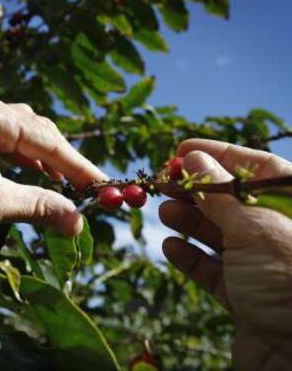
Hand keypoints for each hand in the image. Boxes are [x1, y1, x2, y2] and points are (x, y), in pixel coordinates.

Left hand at [0, 95, 106, 236]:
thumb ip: (39, 207)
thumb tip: (78, 222)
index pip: (48, 140)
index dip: (79, 165)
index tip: (103, 184)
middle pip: (40, 132)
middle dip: (65, 161)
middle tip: (88, 186)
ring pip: (26, 136)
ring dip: (48, 159)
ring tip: (68, 182)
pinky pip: (9, 142)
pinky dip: (28, 159)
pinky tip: (39, 174)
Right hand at [159, 139, 291, 369]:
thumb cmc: (288, 281)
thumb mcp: (253, 228)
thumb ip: (219, 193)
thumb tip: (193, 158)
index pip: (256, 169)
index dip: (218, 155)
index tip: (182, 149)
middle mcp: (278, 235)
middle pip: (231, 202)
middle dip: (195, 191)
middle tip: (163, 182)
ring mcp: (261, 266)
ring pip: (219, 235)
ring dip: (189, 221)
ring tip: (164, 211)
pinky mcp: (244, 294)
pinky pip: (213, 269)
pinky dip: (190, 257)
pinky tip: (171, 248)